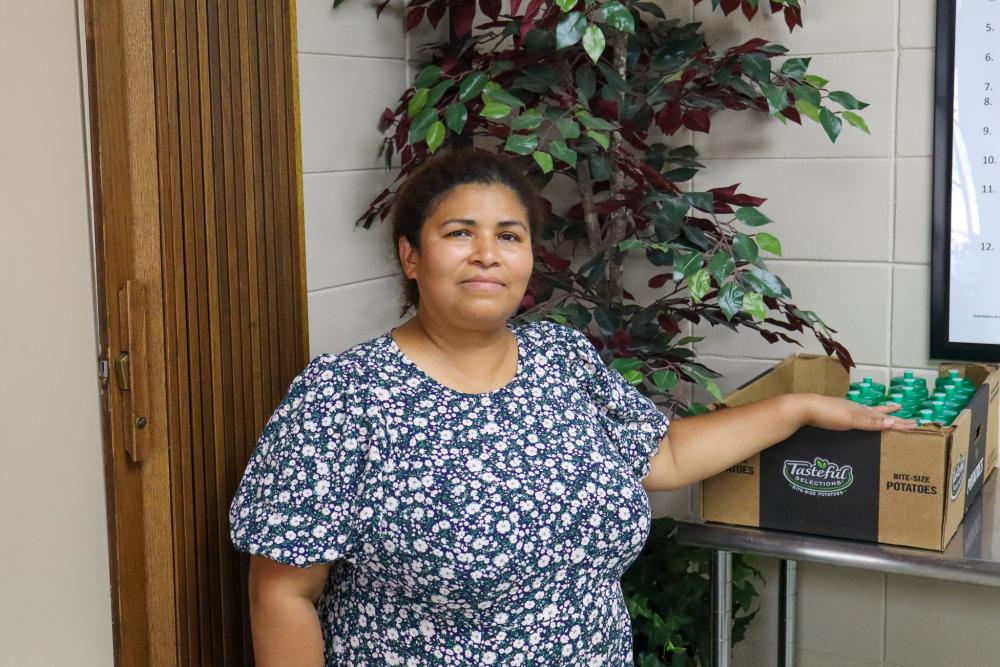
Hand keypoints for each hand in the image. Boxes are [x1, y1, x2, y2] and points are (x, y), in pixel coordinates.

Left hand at [799, 393, 916, 431]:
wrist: (804, 408)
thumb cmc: (827, 414)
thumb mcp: (851, 419)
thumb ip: (870, 421)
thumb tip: (893, 422)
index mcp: (862, 411)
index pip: (886, 417)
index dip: (900, 422)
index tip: (915, 424)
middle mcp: (856, 409)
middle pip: (878, 412)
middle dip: (893, 415)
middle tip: (905, 414)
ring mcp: (845, 410)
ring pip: (867, 412)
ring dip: (880, 413)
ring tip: (889, 411)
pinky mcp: (835, 413)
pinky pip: (856, 415)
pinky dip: (864, 416)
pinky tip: (859, 418)